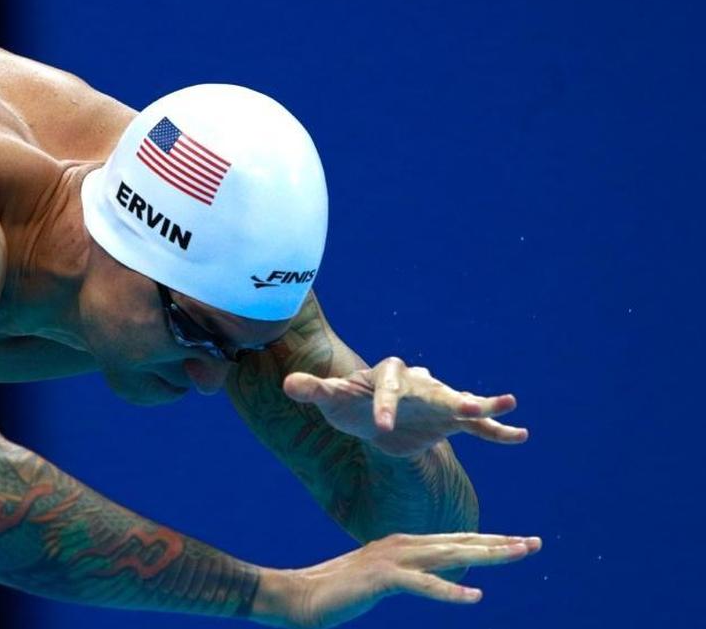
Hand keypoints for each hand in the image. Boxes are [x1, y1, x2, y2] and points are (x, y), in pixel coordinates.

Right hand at [253, 532, 542, 627]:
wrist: (297, 596)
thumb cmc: (336, 593)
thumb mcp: (380, 580)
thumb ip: (407, 575)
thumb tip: (436, 576)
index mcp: (401, 545)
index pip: (454, 542)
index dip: (488, 541)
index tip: (519, 543)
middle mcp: (400, 545)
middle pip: (459, 543)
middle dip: (499, 543)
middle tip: (534, 544)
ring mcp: (391, 559)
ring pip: (449, 555)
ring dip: (486, 555)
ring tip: (517, 555)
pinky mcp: (381, 578)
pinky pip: (423, 585)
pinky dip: (450, 590)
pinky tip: (475, 595)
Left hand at [283, 357, 525, 456]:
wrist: (371, 417)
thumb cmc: (349, 403)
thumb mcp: (331, 398)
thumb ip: (314, 389)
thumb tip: (290, 383)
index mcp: (387, 374)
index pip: (386, 388)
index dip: (383, 406)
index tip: (380, 428)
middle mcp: (417, 383)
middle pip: (433, 389)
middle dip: (447, 397)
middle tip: (464, 406)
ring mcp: (436, 401)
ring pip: (460, 402)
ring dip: (481, 405)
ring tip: (507, 403)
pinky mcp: (448, 421)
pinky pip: (476, 426)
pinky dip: (496, 429)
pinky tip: (520, 435)